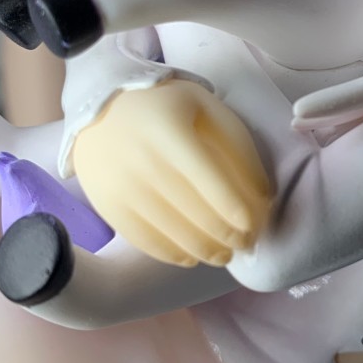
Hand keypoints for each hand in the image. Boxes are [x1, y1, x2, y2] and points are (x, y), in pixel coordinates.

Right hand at [72, 80, 272, 267]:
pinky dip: (171, 254)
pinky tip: (191, 257)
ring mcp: (121, 187)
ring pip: (171, 231)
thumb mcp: (207, 107)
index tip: (254, 226)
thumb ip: (238, 146)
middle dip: (226, 235)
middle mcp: (142, 161)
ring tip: (224, 256)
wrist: (99, 106)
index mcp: (170, 131)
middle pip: (193, 211)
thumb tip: (263, 194)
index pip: (209, 180)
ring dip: (203, 250)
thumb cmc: (166, 105)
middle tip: (246, 244)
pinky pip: (144, 239)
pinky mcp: (107, 205)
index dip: (236, 209)